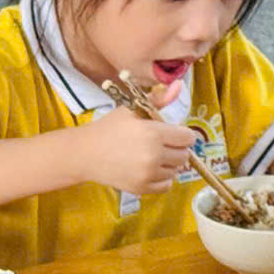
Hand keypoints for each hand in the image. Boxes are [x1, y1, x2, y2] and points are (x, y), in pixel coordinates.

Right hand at [80, 104, 198, 196]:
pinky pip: (167, 186)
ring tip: (153, 156)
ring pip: (176, 171)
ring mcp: (148, 174)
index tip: (173, 133)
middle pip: (184, 155)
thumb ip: (159, 99)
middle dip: (177, 149)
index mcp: (153, 134)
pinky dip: (163, 178)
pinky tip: (151, 169)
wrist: (86, 153)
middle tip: (162, 144)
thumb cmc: (109, 128)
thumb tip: (180, 85)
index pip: (188, 138)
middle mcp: (154, 156)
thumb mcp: (132, 109)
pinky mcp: (142, 188)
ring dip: (169, 164)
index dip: (182, 134)